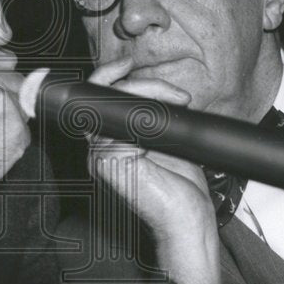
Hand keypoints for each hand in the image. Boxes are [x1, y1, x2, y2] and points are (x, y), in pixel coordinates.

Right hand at [0, 47, 28, 217]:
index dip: (1, 77)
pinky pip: (24, 131)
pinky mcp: (17, 130)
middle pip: (18, 82)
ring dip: (11, 120)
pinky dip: (12, 141)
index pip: (5, 59)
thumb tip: (4, 69)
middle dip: (8, 99)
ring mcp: (5, 104)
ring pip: (23, 107)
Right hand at [87, 56, 223, 283]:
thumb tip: (155, 88)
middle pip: (104, 96)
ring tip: (181, 107)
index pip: (95, 98)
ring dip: (151, 99)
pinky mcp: (108, 165)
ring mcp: (99, 157)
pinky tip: (166, 132)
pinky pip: (123, 128)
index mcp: (107, 140)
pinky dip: (148, 121)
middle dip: (142, 84)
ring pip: (115, 108)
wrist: (188, 219)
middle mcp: (97, 148)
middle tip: (177, 95)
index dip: (107, 75)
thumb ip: (150, 115)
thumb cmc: (180, 185)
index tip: (128, 64)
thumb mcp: (165, 138)